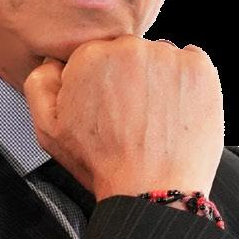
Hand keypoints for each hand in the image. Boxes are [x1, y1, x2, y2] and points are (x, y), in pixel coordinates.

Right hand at [23, 33, 223, 202]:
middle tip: (133, 118)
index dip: (105, 83)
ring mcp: (167, 56)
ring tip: (156, 120)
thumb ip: (40, 84)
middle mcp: (128, 47)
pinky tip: (177, 113)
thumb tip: (53, 59)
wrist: (151, 191)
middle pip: (131, 53)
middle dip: (131, 79)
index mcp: (90, 56)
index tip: (110, 108)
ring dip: (160, 80)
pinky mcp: (198, 68)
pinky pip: (192, 63)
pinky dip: (187, 83)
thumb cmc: (103, 165)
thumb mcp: (49, 131)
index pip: (101, 54)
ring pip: (161, 58)